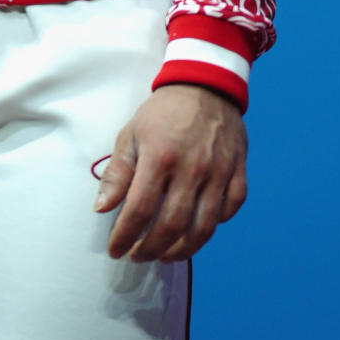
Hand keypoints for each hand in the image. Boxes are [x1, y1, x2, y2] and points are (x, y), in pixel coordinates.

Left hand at [93, 84, 247, 261]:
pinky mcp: (238, 171)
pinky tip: (197, 231)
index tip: (116, 249)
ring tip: (165, 256)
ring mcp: (219, 172)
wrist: (204, 83)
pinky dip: (214, 226)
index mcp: (160, 157)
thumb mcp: (131, 134)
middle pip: (172, 226)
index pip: (140, 210)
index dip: (125, 236)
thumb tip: (102, 208)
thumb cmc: (162, 111)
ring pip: (204, 227)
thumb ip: (118, 173)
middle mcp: (192, 169)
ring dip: (182, 250)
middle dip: (151, 249)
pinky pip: (230, 209)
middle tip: (139, 256)